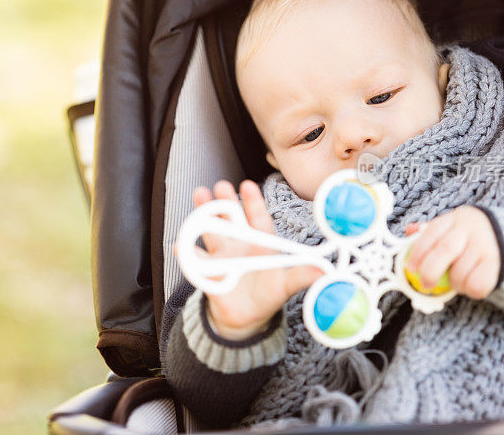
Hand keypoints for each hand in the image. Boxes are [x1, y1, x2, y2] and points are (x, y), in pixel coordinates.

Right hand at [174, 180, 322, 340]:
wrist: (244, 318)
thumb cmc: (266, 295)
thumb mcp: (285, 286)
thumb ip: (301, 276)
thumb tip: (323, 271)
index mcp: (260, 244)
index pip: (257, 219)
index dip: (253, 203)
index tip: (247, 186)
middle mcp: (240, 244)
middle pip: (231, 218)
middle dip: (225, 201)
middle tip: (220, 185)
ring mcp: (222, 255)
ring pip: (211, 231)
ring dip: (203, 215)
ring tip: (198, 197)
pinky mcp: (207, 271)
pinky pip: (195, 260)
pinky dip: (186, 253)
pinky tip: (179, 245)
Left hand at [404, 205, 500, 299]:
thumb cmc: (469, 236)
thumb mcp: (451, 227)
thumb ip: (431, 231)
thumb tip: (409, 230)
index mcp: (455, 219)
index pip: (431, 232)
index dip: (418, 252)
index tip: (410, 268)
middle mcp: (470, 230)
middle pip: (446, 250)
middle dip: (430, 270)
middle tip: (426, 284)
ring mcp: (485, 246)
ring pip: (461, 271)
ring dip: (453, 283)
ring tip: (454, 282)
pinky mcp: (497, 264)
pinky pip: (478, 283)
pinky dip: (469, 290)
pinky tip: (468, 285)